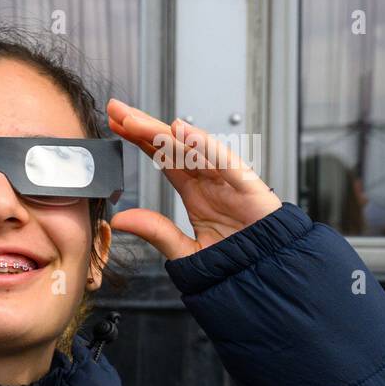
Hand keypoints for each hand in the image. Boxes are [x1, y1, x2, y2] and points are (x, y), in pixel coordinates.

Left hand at [105, 99, 282, 259]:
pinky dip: (205, 146)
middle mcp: (210, 179)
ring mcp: (228, 180)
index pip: (162, 157)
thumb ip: (155, 232)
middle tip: (117, 109)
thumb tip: (119, 220)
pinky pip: (225, 161)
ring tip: (135, 120)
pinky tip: (182, 132)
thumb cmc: (234, 261)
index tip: (115, 123)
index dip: (139, 139)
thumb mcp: (185, 251)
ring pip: (193, 148)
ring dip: (163, 132)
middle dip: (144, 126)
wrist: (269, 276)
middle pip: (172, 146)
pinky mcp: (248, 187)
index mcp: (195, 191)